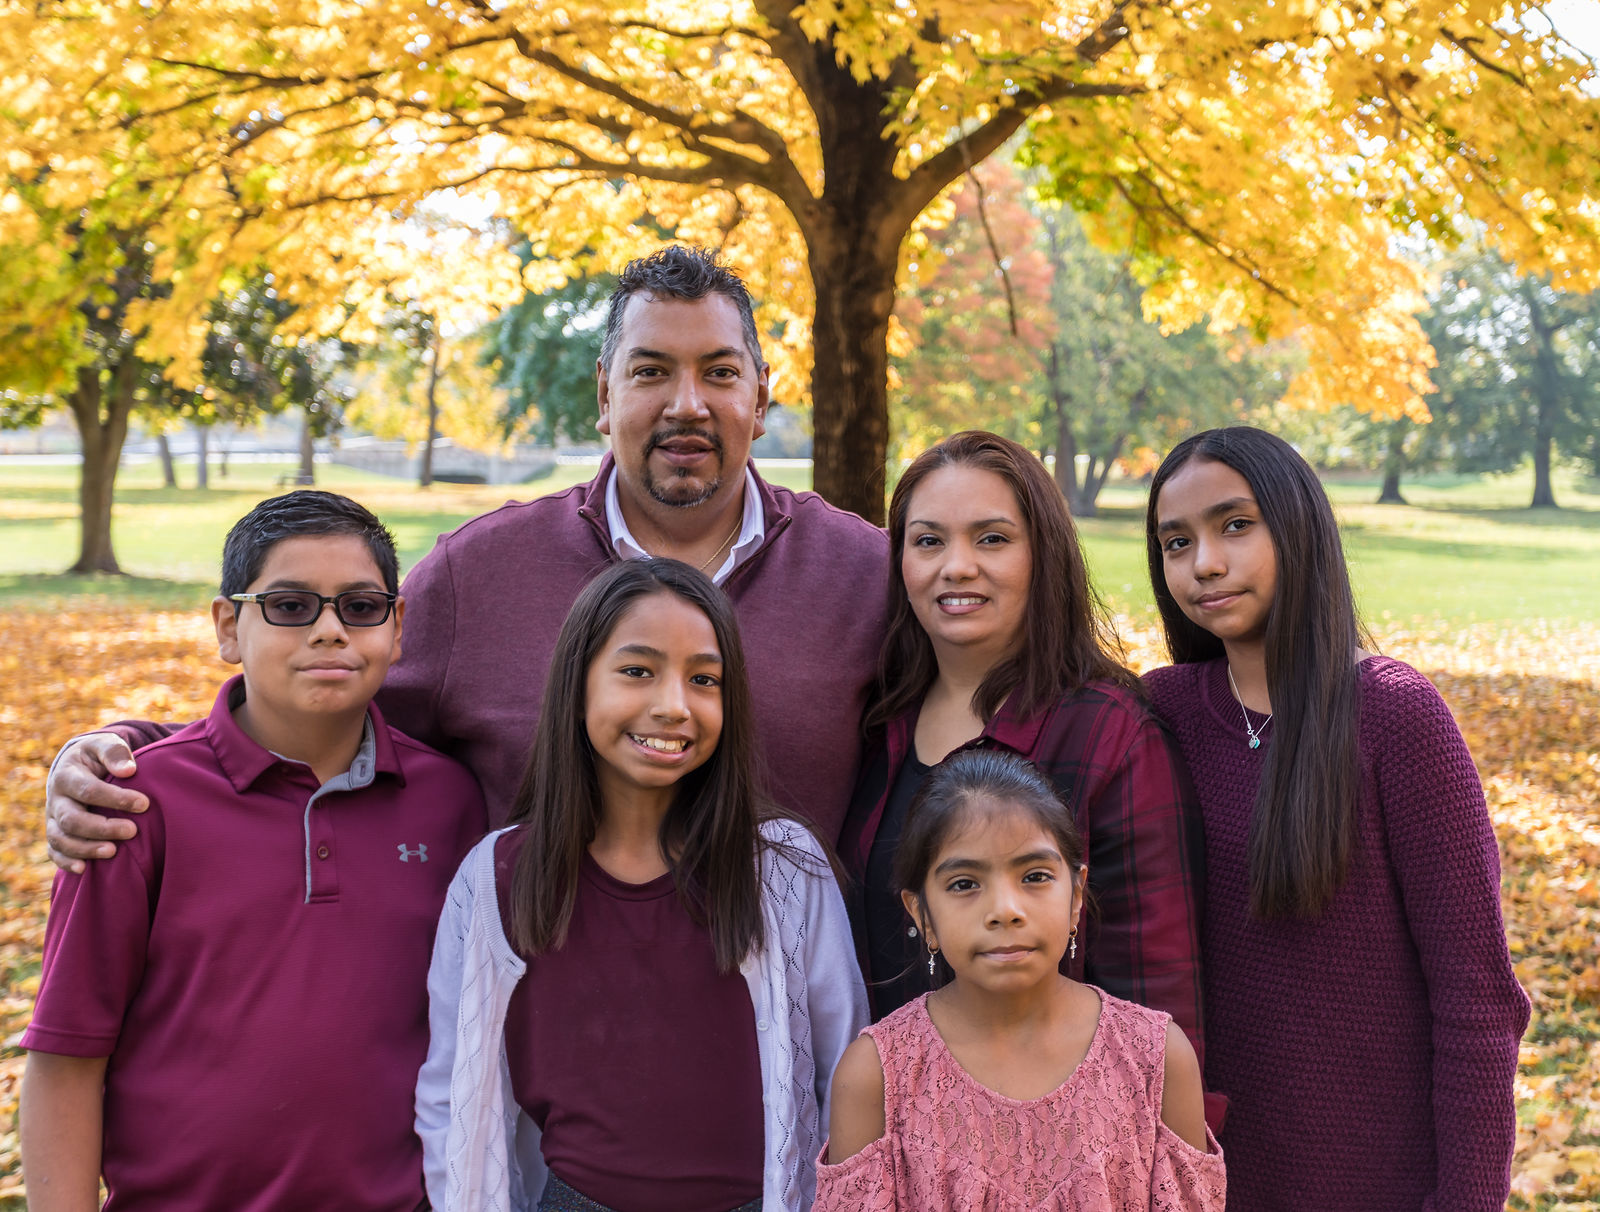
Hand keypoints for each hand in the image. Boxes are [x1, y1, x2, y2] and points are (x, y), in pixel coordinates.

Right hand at [45, 734, 146, 872]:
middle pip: (72, 819)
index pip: (88, 790)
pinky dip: (66, 862)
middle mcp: (56, 799)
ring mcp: (53, 818)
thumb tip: (129, 770)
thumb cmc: (99, 755)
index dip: (116, 799)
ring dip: (86, 848)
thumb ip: (115, 752)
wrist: (78, 764)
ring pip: (61, 839)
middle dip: (102, 828)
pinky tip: (84, 870)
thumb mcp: (106, 744)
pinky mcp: (55, 832)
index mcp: (67, 775)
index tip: (144, 804)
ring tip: (113, 852)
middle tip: (132, 831)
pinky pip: (54, 851)